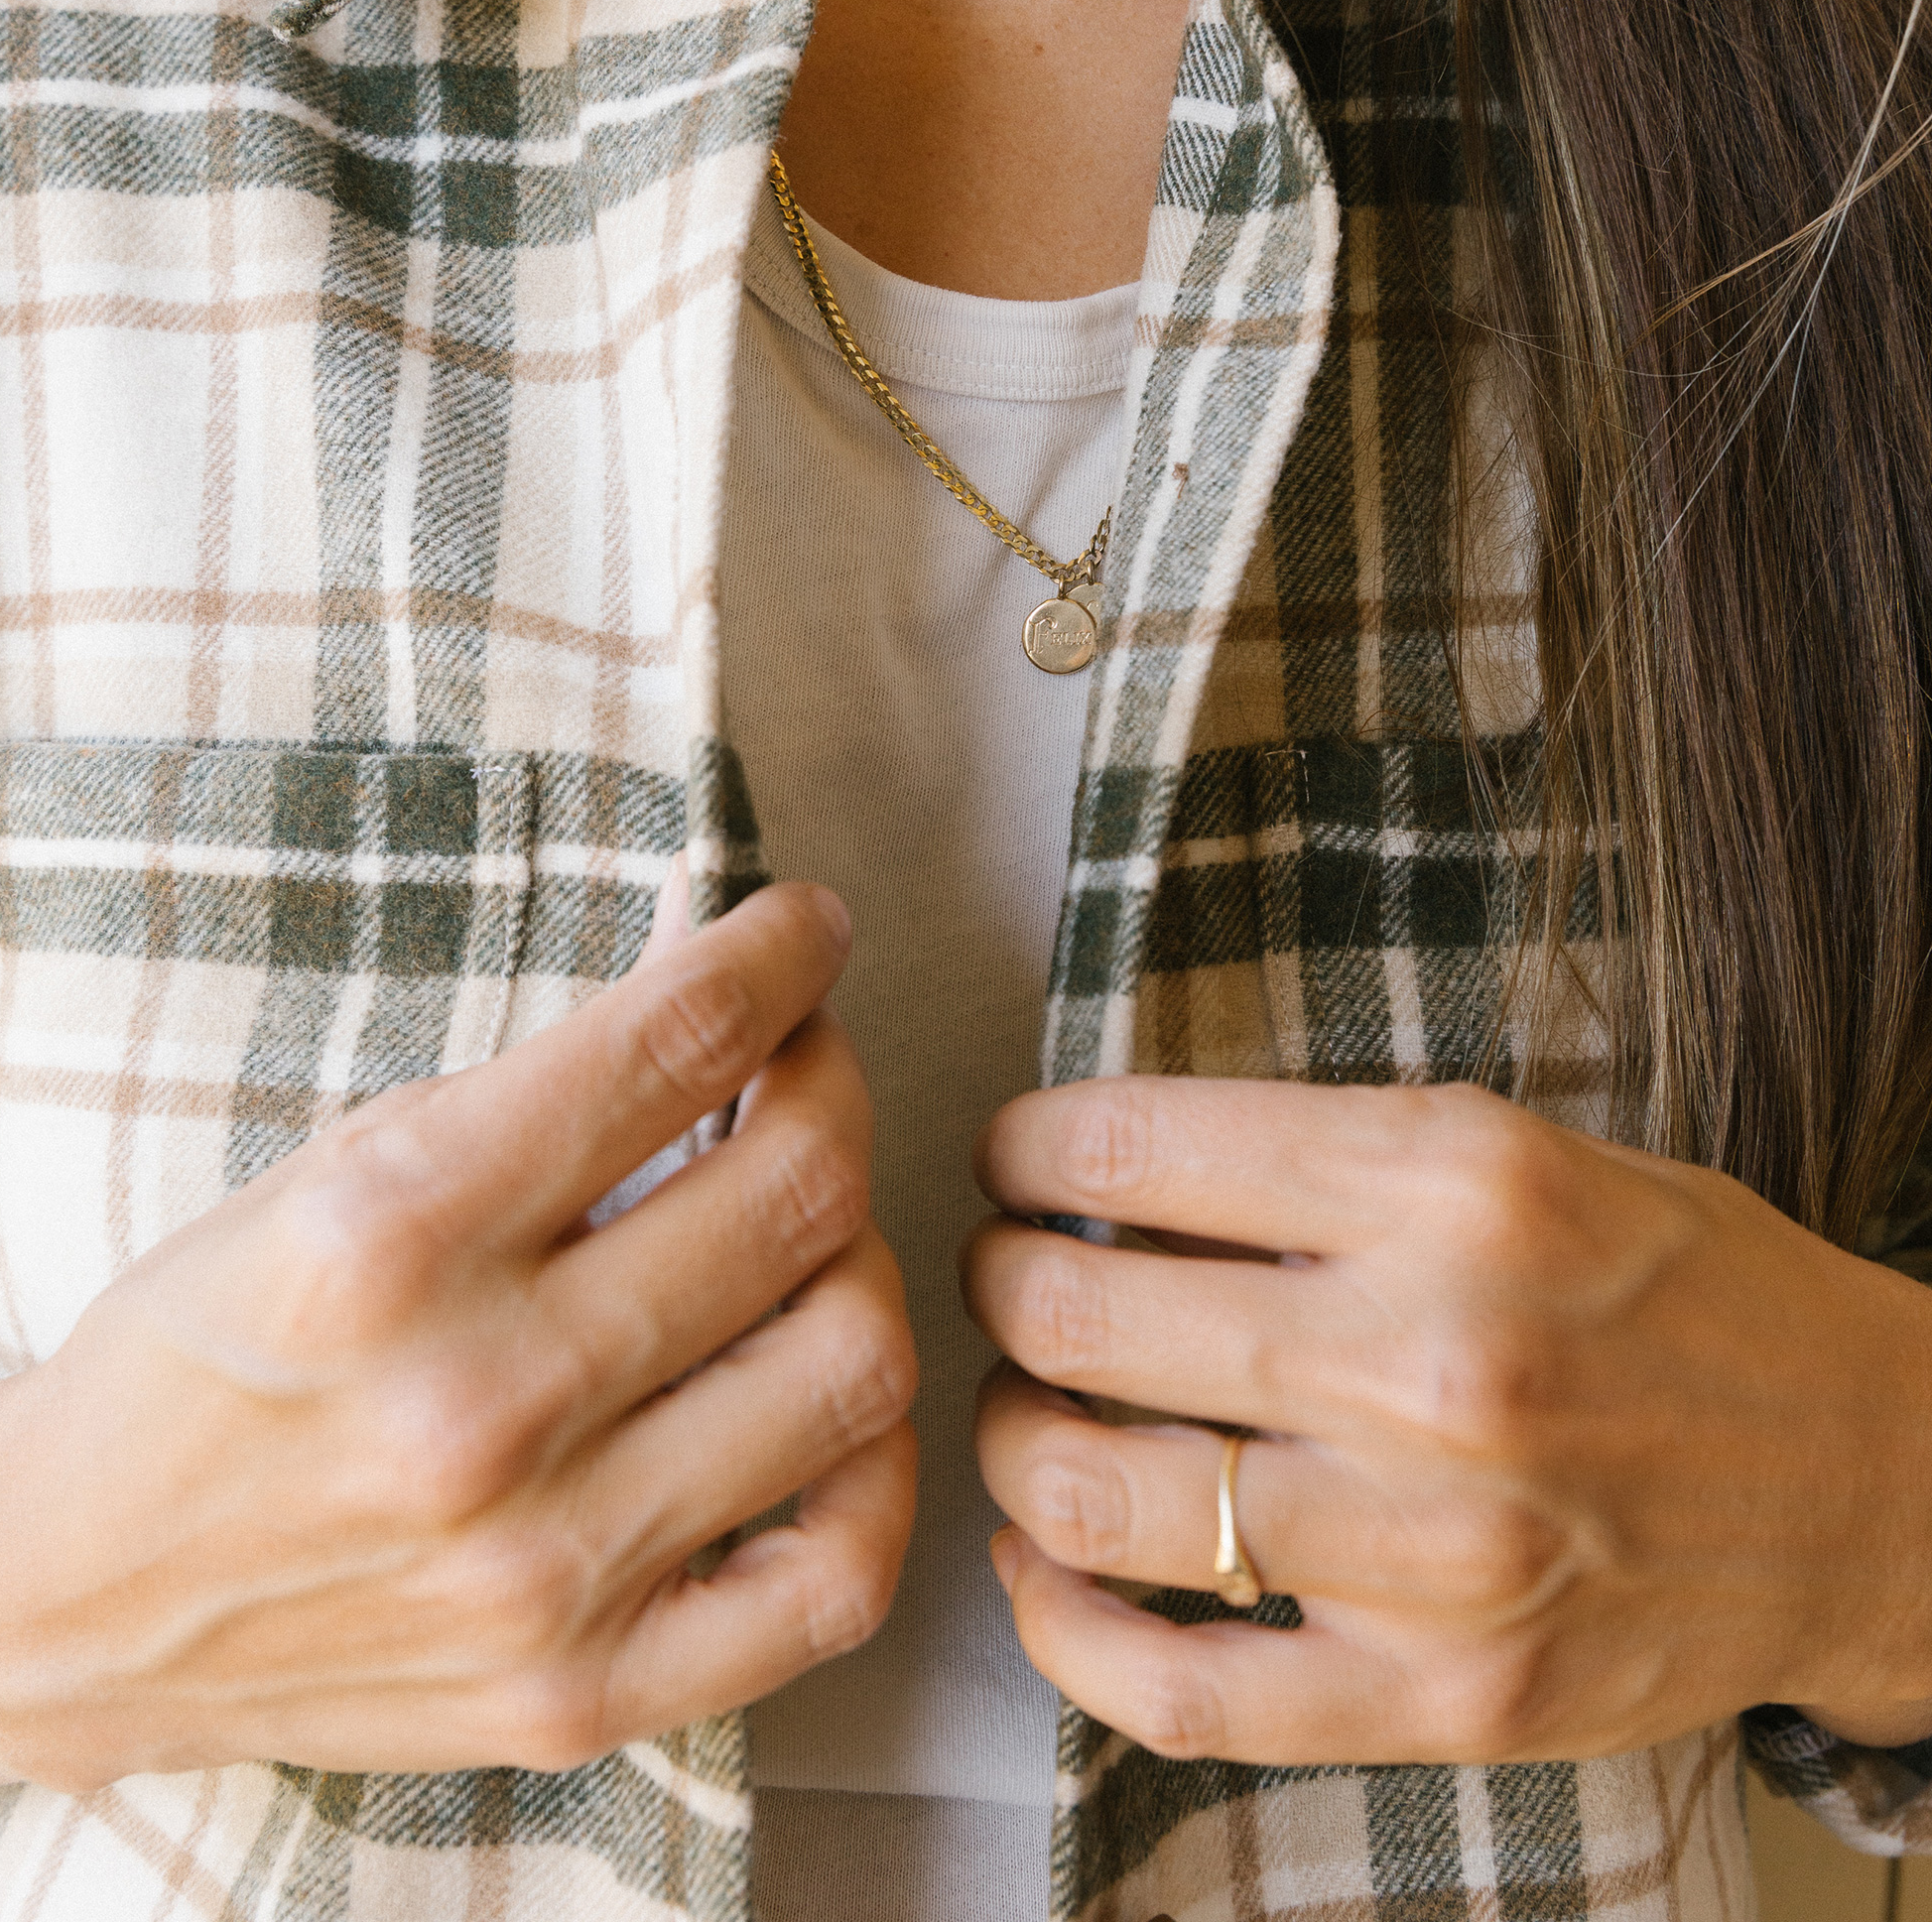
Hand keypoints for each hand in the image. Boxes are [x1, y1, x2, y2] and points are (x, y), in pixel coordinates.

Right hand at [0, 875, 915, 1791]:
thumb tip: (720, 971)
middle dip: (832, 1083)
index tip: (808, 928)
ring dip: (858, 1258)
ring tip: (803, 1236)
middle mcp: (476, 1400)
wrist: (65, 1597)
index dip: (783, 951)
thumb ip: (541, 1085)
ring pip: (851, 1363)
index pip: (677, 1042)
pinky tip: (825, 1407)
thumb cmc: (213, 1350)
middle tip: (803, 1067)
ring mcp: (538, 1566)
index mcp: (392, 1234)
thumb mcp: (335, 1165)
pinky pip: (834, 1579)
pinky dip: (876, 1474)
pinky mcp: (579, 1691)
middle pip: (800, 1191)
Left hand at [965, 1078, 1931, 1766]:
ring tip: (1026, 1411)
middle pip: (1079, 1315)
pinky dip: (1062, 1631)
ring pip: (1088, 1497)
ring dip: (1009, 1441)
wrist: (1871, 1488)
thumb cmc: (1684, 1296)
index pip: (1133, 1148)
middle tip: (1007, 1274)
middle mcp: (1432, 1356)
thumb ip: (1328, 1156)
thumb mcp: (1525, 1151)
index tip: (1014, 1157)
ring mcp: (1431, 1547)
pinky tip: (1043, 1571)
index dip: (1026, 1147)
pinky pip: (1174, 1690)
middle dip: (1000, 1281)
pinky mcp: (1437, 1697)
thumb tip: (1109, 1165)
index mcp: (1453, 1182)